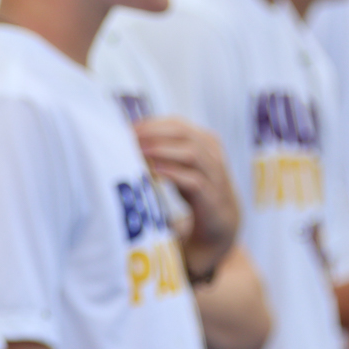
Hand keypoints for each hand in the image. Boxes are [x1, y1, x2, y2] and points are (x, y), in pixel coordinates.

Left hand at [135, 118, 237, 273]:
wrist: (220, 224)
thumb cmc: (196, 191)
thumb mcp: (180, 167)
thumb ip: (163, 153)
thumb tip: (129, 140)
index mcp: (205, 142)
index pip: (177, 123)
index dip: (152, 124)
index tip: (128, 129)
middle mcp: (212, 154)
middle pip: (183, 133)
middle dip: (154, 133)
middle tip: (131, 138)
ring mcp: (215, 175)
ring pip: (191, 153)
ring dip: (162, 150)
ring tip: (140, 151)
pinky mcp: (212, 197)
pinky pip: (194, 181)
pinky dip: (174, 174)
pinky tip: (154, 172)